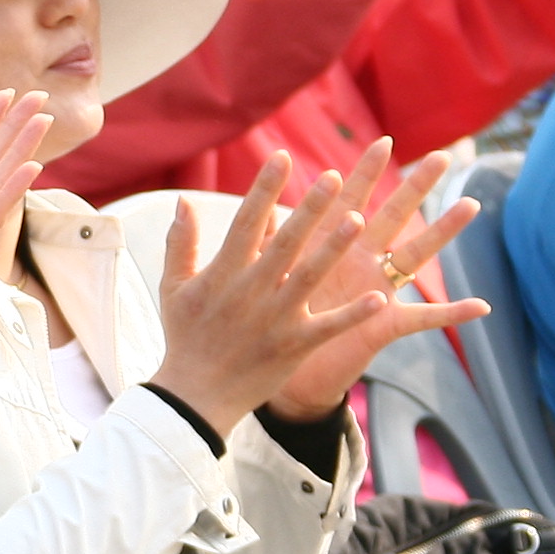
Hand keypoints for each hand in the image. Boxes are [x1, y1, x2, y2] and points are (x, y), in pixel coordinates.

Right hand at [145, 148, 396, 439]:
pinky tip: (380, 298)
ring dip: (333, 249)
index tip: (282, 157)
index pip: (247, 221)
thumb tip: (183, 200)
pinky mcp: (293, 346)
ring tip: (357, 220)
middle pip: (286, 242)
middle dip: (310, 208)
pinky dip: (353, 314)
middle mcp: (251, 290)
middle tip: (334, 177)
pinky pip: (328, 326)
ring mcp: (275, 318)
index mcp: (223, 273)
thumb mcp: (173, 287)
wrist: (194, 396)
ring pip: (310, 276)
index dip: (265, 188)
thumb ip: (181, 242)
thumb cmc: (185, 337)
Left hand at [265, 151, 487, 420]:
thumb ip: (270, 241)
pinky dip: (452, 312)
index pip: (352, 201)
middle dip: (415, 187)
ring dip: (444, 231)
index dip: (367, 173)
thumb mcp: (272, 277)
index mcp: (333, 248)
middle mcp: (362, 263)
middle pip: (393, 217)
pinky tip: (482, 306)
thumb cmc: (278, 321)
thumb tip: (260, 208)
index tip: (385, 140)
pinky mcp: (384, 326)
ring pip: (416, 256)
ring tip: (470, 204)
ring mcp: (377, 292)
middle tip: (443, 156)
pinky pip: (424, 318)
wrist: (287, 376)